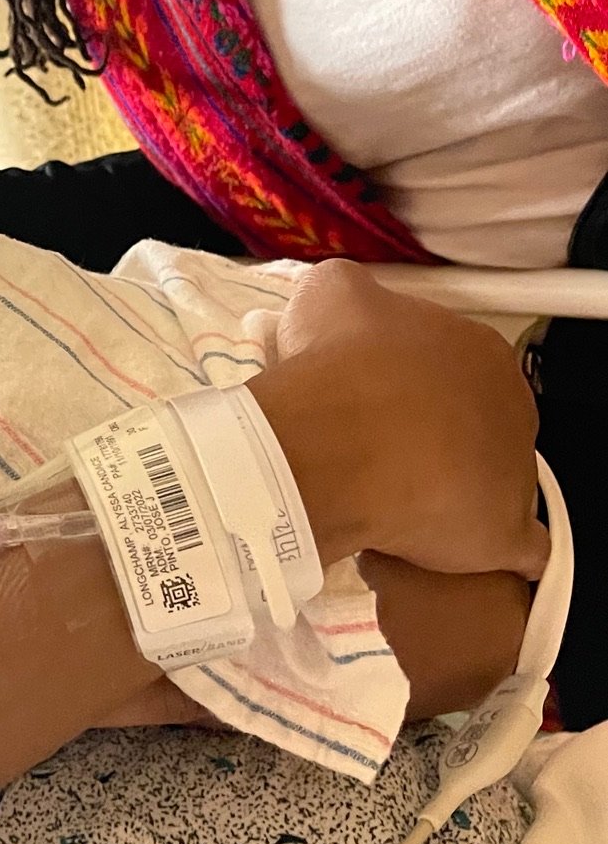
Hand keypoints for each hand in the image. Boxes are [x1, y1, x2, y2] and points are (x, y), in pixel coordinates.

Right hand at [250, 261, 547, 581]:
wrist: (337, 445)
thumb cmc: (335, 370)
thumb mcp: (328, 296)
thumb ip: (347, 295)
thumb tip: (339, 301)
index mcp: (477, 349)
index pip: (452, 368)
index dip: (406, 387)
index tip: (367, 400)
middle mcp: (511, 403)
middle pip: (473, 423)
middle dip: (428, 436)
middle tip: (370, 450)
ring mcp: (516, 470)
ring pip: (485, 481)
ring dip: (445, 490)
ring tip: (386, 500)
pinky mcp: (507, 533)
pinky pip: (508, 545)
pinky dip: (476, 547)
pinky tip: (434, 548)